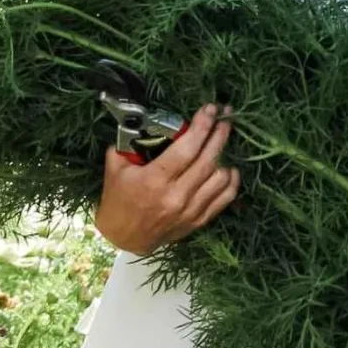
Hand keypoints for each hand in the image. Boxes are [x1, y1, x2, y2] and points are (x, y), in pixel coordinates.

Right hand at [94, 102, 241, 256]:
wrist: (123, 238)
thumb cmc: (118, 199)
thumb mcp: (115, 168)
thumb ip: (129, 142)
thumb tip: (143, 120)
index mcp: (154, 180)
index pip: (187, 148)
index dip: (202, 126)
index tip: (211, 109)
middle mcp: (176, 196)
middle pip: (208, 160)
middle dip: (219, 134)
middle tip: (226, 117)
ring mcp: (190, 211)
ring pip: (220, 179)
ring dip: (225, 156)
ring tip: (224, 139)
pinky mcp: (198, 221)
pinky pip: (224, 199)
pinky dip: (231, 181)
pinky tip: (229, 168)